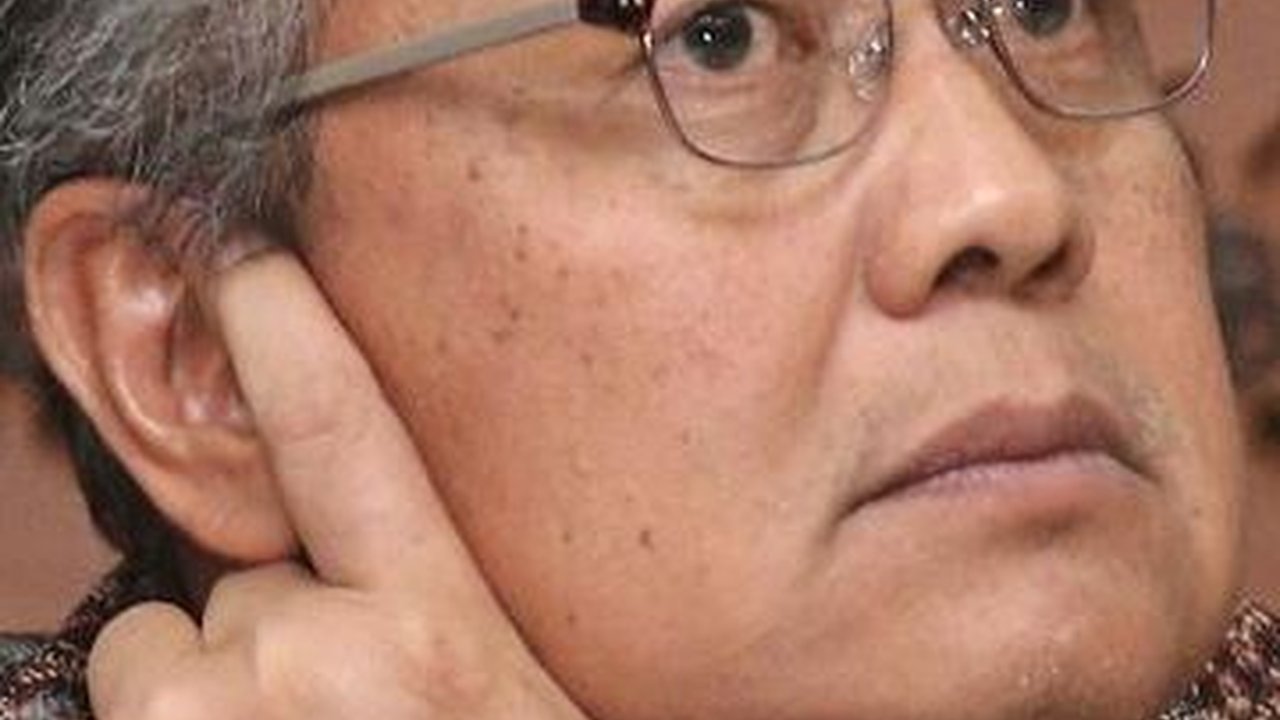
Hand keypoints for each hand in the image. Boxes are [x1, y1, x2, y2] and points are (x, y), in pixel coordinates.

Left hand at [87, 253, 587, 719]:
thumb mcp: (488, 677)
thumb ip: (426, 601)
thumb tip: (328, 555)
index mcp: (442, 624)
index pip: (342, 426)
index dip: (280, 319)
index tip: (239, 244)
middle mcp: (332, 653)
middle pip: (245, 570)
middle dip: (273, 608)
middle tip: (343, 692)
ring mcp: (232, 703)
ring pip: (177, 634)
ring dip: (219, 679)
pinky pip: (136, 688)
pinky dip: (176, 719)